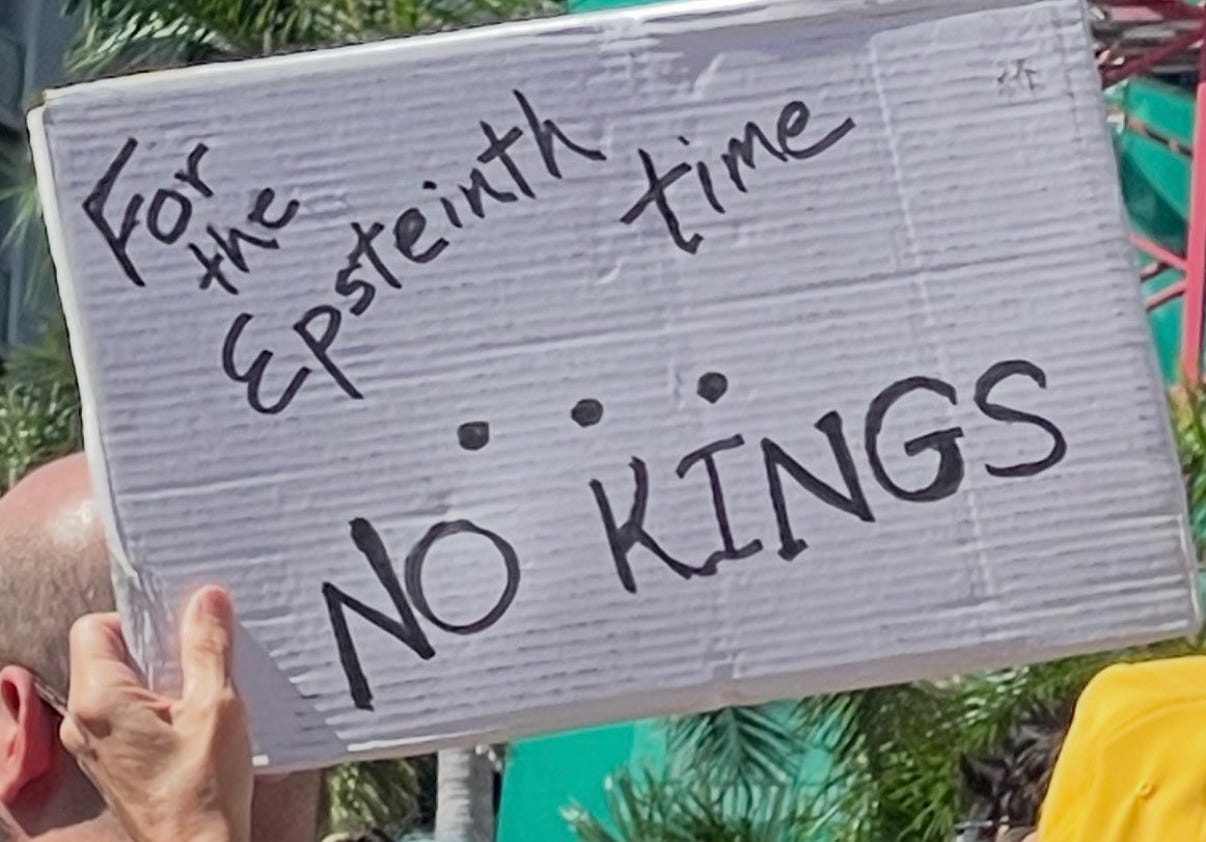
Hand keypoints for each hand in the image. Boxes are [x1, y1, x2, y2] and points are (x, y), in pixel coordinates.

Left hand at [60, 586, 251, 841]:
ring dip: (161, 678)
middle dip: (156, 646)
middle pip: (108, 656)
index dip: (137, 617)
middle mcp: (83, 722)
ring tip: (204, 687)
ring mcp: (93, 746)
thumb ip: (208, 647)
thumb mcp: (216, 705)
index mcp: (99, 700)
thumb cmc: (203, 790)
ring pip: (119, 686)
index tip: (178, 627)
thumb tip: (206, 598)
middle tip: (201, 653)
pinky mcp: (111, 764)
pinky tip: (197, 717)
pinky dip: (158, 706)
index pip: (94, 627)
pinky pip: (126, 715)